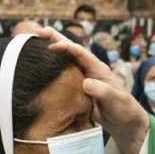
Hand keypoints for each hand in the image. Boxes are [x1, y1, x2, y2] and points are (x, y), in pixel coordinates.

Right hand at [37, 28, 148, 153]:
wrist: (124, 121)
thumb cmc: (123, 108)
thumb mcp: (115, 100)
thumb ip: (103, 91)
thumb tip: (86, 83)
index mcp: (98, 68)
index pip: (80, 53)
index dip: (66, 47)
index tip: (51, 47)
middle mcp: (89, 70)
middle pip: (70, 50)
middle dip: (54, 38)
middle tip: (35, 32)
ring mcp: (82, 78)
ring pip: (63, 61)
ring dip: (49, 51)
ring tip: (30, 43)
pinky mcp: (77, 88)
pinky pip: (62, 76)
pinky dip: (49, 69)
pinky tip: (36, 67)